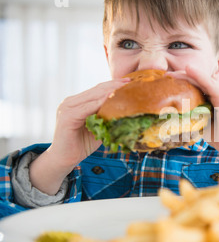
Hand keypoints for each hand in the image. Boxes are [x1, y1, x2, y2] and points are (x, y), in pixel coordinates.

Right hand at [29, 78, 128, 194]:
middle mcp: (70, 102)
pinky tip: (112, 100)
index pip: (98, 89)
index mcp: (77, 102)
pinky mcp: (67, 117)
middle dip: (115, 85)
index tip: (130, 82)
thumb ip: (107, 117)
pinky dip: (100, 103)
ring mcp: (67, 108)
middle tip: (130, 82)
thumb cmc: (82, 144)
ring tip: (125, 88)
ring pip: (93, 96)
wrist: (64, 159)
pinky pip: (87, 108)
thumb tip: (127, 111)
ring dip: (110, 91)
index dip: (114, 84)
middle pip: (97, 89)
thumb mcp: (98, 127)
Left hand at [168, 66, 218, 163]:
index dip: (184, 81)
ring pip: (202, 80)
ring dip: (185, 75)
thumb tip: (175, 115)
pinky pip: (209, 83)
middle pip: (199, 81)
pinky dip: (198, 75)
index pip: (200, 85)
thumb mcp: (205, 123)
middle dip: (181, 77)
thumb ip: (195, 115)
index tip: (168, 82)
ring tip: (169, 74)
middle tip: (164, 76)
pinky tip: (187, 69)